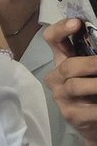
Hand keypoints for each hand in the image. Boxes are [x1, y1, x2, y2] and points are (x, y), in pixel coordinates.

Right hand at [45, 18, 96, 145]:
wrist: (95, 121)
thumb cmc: (94, 90)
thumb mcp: (92, 70)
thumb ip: (90, 54)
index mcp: (63, 59)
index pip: (52, 39)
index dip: (61, 29)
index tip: (77, 24)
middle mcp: (57, 76)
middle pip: (67, 66)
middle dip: (91, 64)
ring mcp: (61, 96)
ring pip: (75, 86)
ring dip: (96, 85)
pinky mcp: (70, 114)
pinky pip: (87, 110)